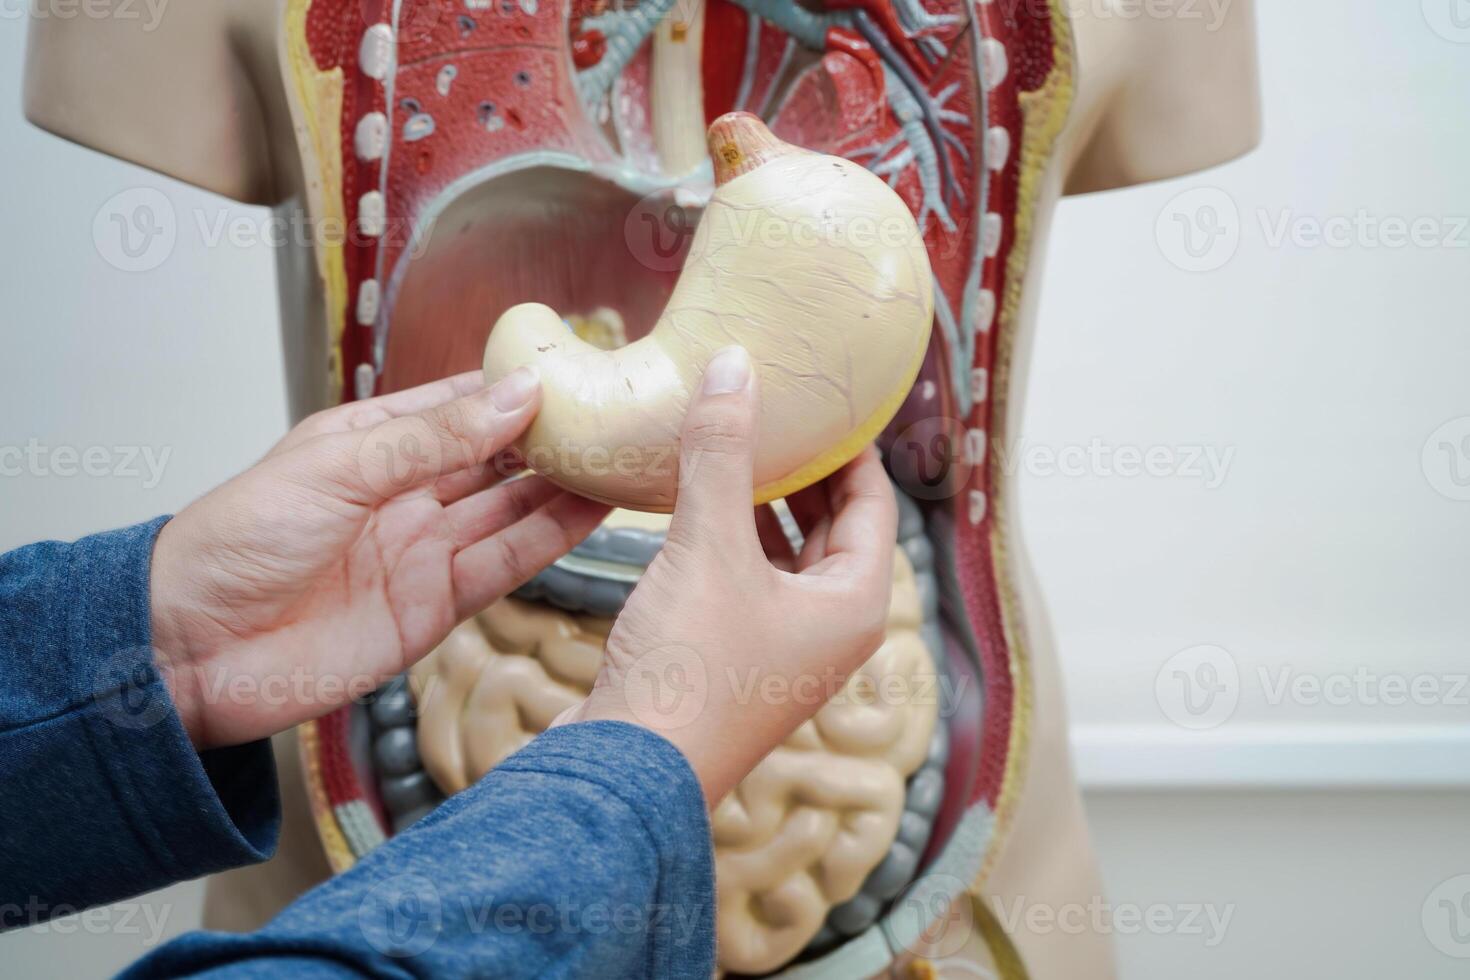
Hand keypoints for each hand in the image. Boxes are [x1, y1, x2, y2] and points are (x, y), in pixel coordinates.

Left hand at [150, 370, 610, 748]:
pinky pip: (506, 565)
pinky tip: (594, 510)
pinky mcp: (436, 607)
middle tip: (614, 412)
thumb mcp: (338, 467)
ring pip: (512, 509)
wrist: (193, 650)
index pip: (457, 405)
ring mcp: (424, 550)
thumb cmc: (237, 542)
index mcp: (371, 442)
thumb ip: (434, 438)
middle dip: (551, 435)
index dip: (511, 387)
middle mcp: (406, 493)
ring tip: (622, 455)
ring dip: (564, 485)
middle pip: (495, 457)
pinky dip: (552, 538)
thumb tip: (518, 394)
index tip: (573, 365)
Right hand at [555, 347, 898, 802]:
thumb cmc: (688, 666)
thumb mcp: (708, 546)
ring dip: (761, 504)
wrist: (627, 771)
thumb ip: (722, 452)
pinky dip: (729, 540)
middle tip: (773, 409)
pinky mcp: (734, 661)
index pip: (872, 503)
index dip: (850, 446)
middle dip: (803, 471)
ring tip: (731, 443)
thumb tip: (735, 365)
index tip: (823, 396)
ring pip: (785, 556)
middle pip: (832, 530)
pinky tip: (692, 506)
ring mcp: (782, 651)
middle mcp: (829, 631)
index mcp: (853, 606)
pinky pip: (747, 581)